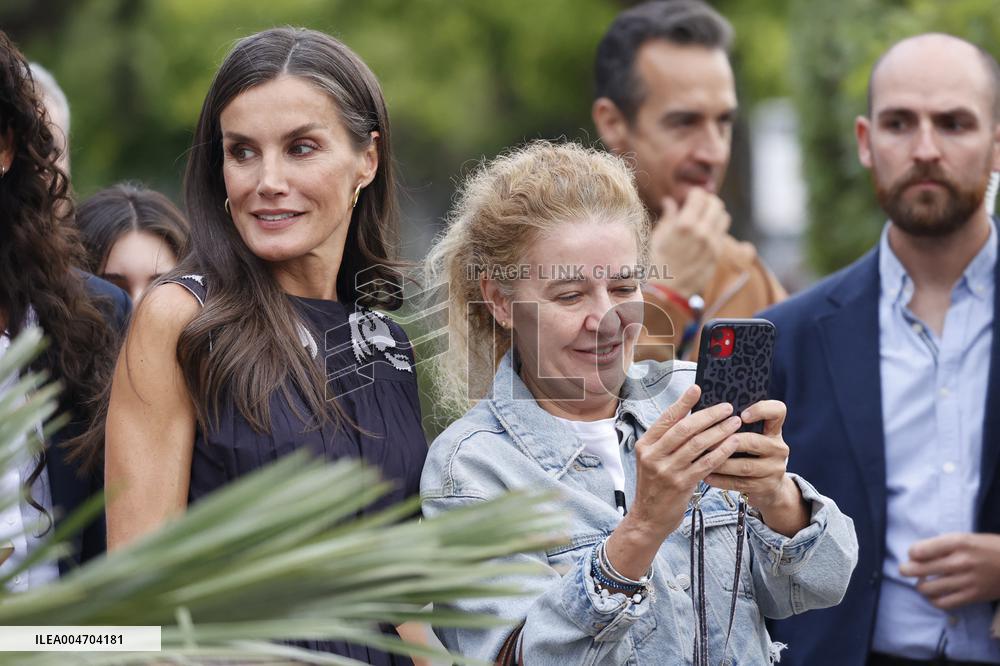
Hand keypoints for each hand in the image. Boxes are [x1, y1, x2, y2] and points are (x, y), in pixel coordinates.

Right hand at [605, 384, 741, 578]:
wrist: (648, 518)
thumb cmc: (655, 486)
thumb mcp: (653, 460)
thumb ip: (667, 441)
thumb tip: (692, 416)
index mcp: (645, 445)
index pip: (667, 418)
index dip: (683, 402)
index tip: (698, 388)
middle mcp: (654, 456)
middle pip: (685, 428)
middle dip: (709, 415)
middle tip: (727, 407)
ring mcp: (667, 471)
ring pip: (698, 444)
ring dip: (719, 431)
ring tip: (735, 422)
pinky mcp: (681, 484)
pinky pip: (706, 463)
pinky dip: (721, 451)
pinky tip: (733, 443)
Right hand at [649, 189, 730, 298]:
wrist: (665, 291)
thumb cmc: (656, 263)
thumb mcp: (658, 236)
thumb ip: (669, 216)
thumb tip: (670, 202)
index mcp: (684, 224)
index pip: (700, 196)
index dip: (694, 194)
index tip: (689, 198)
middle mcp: (702, 232)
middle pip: (716, 204)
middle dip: (707, 201)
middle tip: (699, 206)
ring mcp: (712, 244)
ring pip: (724, 217)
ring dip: (715, 214)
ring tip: (704, 220)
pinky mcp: (716, 255)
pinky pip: (721, 234)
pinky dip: (715, 230)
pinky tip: (704, 235)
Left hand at [705, 400, 808, 536]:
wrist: (770, 487)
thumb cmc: (752, 454)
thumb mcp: (753, 436)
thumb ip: (737, 425)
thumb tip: (706, 411)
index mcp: (774, 430)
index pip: (777, 411)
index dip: (761, 410)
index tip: (742, 414)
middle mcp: (778, 448)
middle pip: (754, 442)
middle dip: (727, 441)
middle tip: (705, 440)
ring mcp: (774, 469)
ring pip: (744, 466)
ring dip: (720, 462)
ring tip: (701, 459)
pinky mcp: (766, 487)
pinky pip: (740, 483)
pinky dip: (721, 479)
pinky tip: (706, 476)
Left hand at [900, 533, 999, 608]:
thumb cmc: (988, 548)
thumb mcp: (966, 538)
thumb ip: (942, 544)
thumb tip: (916, 554)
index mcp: (957, 542)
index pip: (920, 550)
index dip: (912, 553)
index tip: (914, 555)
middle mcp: (960, 561)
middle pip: (920, 569)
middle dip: (907, 570)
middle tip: (905, 570)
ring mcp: (966, 580)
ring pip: (928, 588)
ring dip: (920, 586)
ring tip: (922, 583)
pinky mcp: (973, 596)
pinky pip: (944, 603)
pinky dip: (934, 600)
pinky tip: (935, 595)